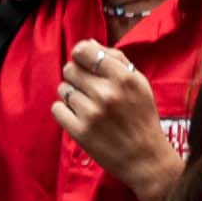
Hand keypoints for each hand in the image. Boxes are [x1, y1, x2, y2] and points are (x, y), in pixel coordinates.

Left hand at [54, 43, 177, 200]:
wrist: (145, 157)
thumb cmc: (142, 117)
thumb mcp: (139, 84)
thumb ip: (116, 60)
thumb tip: (89, 43)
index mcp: (123, 78)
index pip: (84, 51)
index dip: (80, 54)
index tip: (83, 62)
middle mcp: (106, 93)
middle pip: (70, 69)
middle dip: (76, 76)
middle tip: (89, 89)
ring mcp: (91, 113)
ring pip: (62, 89)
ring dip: (71, 95)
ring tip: (88, 105)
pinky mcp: (79, 131)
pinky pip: (57, 109)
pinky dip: (64, 111)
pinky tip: (79, 116)